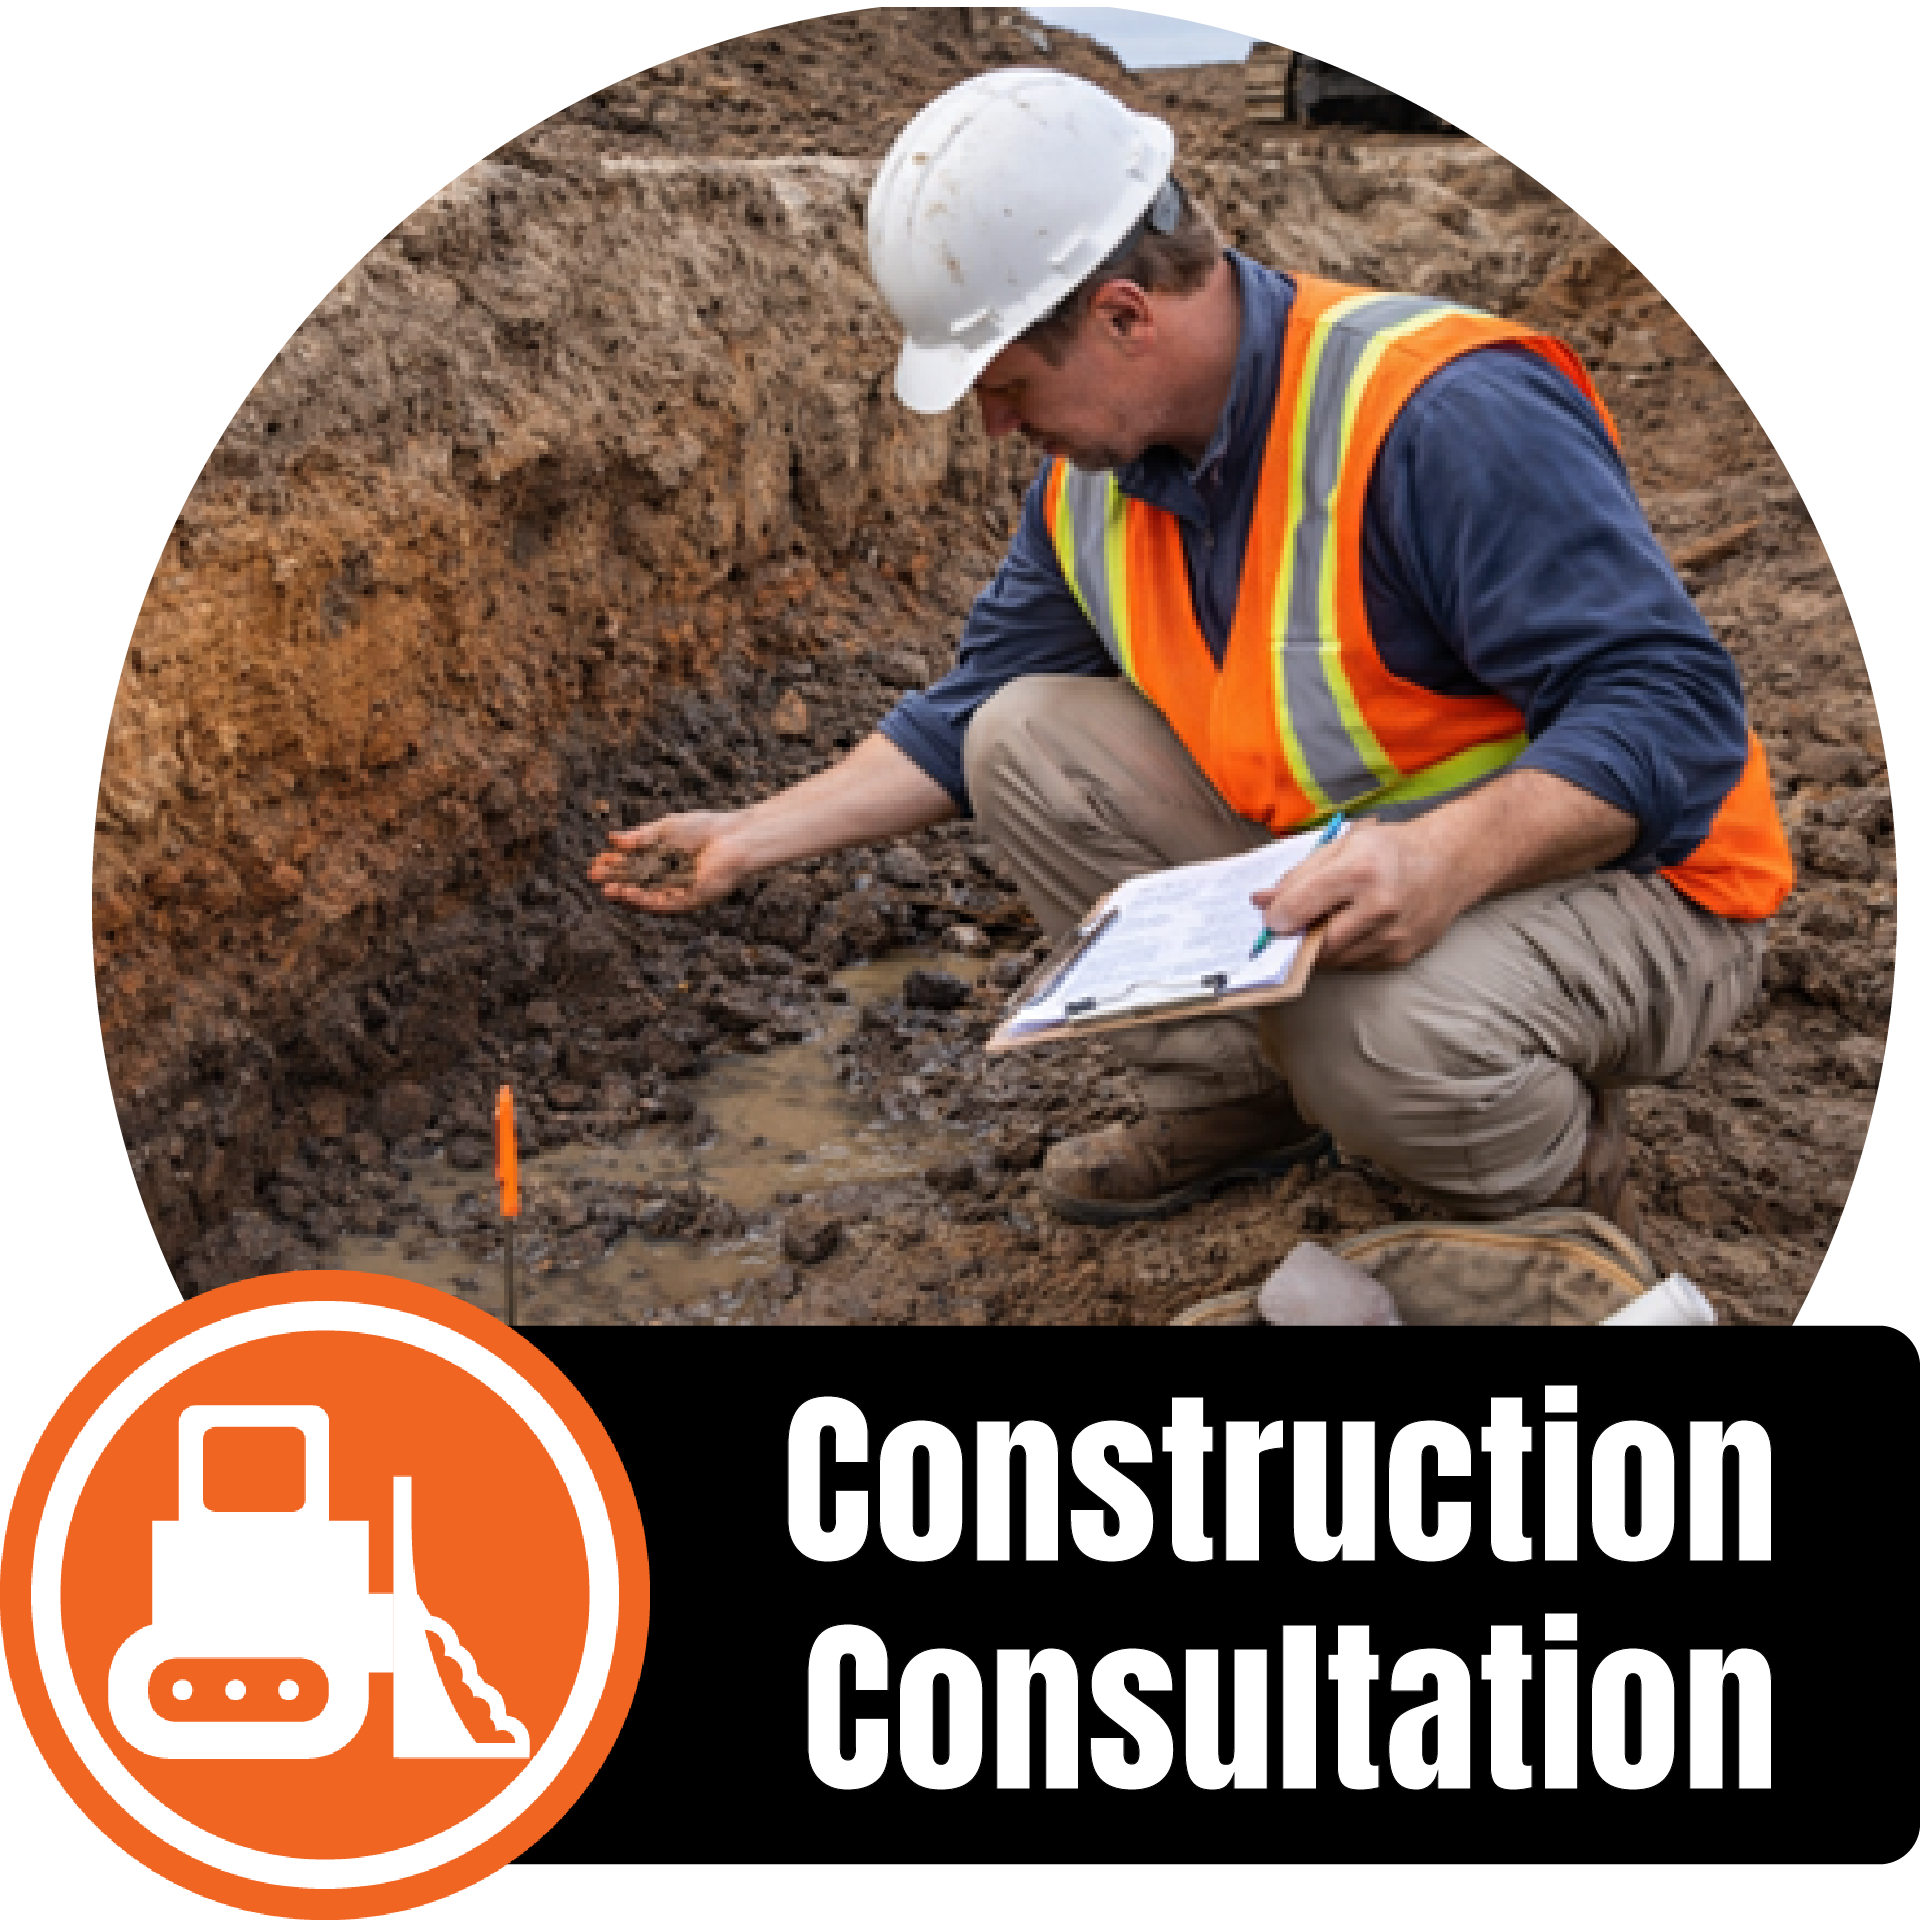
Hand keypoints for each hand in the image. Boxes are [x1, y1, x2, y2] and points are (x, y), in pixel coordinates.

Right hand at [588, 812, 752, 913]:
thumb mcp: (666, 829)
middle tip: (594, 875)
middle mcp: (672, 877)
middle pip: (637, 881)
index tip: (598, 859)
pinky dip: (643, 900)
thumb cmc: (706, 829)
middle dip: (615, 878)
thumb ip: (641, 837)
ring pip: (647, 896)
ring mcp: (680, 890)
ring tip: (606, 889)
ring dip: (625, 894)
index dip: (616, 863)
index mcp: (666, 858)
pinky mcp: (691, 900)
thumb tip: (613, 839)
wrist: (736, 838)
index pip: (635, 864)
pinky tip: (627, 894)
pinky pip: (663, 904)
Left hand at [1250, 817, 1472, 969]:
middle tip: (1295, 926)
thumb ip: (1299, 875)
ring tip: (1328, 923)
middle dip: (1298, 939)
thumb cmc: (1391, 849)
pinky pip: (1356, 965)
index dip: (1277, 917)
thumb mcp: (1343, 846)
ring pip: (1335, 959)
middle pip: (1316, 942)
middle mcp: (1380, 907)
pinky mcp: (1402, 955)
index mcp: (1360, 871)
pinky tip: (1353, 930)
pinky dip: (1345, 953)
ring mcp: (1394, 936)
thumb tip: (1260, 902)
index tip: (1272, 918)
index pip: (1301, 906)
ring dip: (1320, 947)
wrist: (1450, 863)